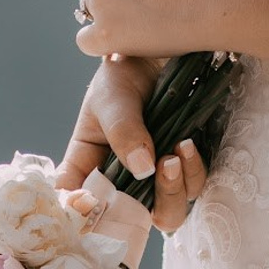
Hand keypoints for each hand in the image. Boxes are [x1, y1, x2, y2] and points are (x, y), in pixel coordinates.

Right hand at [54, 63, 207, 233]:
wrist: (165, 50)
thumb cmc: (125, 72)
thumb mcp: (113, 96)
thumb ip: (123, 130)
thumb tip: (142, 169)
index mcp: (89, 163)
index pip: (75, 199)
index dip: (79, 214)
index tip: (89, 207)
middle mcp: (122, 177)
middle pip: (127, 218)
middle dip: (143, 207)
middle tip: (158, 168)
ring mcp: (155, 176)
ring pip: (165, 210)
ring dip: (173, 188)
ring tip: (177, 151)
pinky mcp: (186, 167)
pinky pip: (193, 186)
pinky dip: (193, 170)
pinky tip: (189, 144)